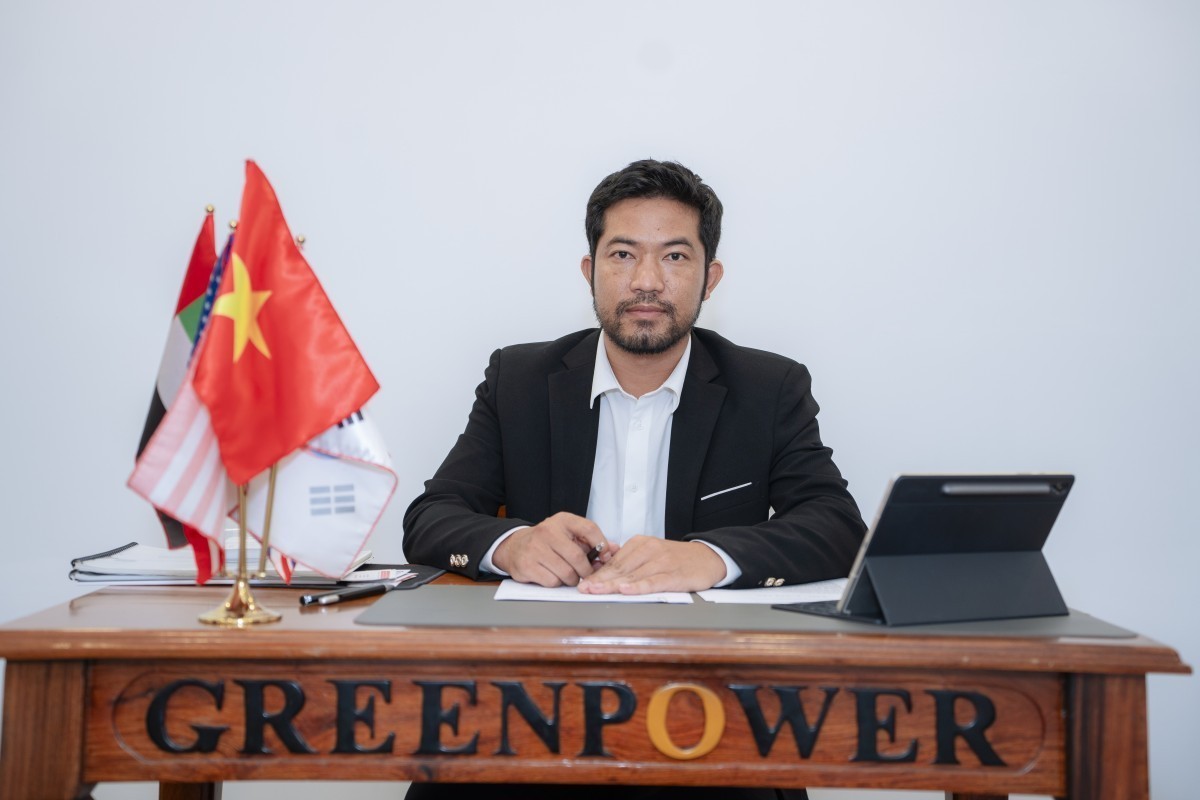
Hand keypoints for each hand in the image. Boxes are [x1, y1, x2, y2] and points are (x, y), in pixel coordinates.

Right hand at [492, 512, 613, 586]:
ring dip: (572, 579)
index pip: (589, 529)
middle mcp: (547, 531)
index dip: (602, 544)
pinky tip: (553, 576)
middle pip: (578, 557)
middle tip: (587, 574)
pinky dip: (557, 583)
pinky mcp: (527, 565)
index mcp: (562, 520)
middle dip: (587, 570)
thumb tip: (613, 550)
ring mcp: (535, 548)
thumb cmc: (547, 541)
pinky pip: (552, 582)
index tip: (605, 556)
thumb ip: (591, 541)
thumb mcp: (568, 534)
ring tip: (569, 575)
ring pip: (566, 573)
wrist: (515, 546)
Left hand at [577, 536, 725, 594]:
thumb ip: (631, 562)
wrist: (708, 557)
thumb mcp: (651, 554)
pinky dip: (639, 586)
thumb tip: (605, 575)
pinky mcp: (674, 575)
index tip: (583, 583)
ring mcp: (661, 562)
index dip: (597, 573)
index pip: (614, 561)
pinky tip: (627, 590)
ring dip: (613, 585)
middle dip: (600, 580)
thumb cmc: (677, 558)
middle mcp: (649, 550)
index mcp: (641, 543)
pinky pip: (653, 581)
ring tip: (596, 591)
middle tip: (583, 589)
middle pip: (620, 568)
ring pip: (633, 575)